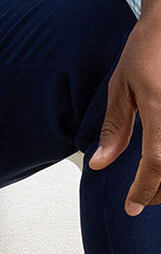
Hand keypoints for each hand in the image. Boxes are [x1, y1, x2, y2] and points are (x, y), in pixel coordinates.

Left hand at [88, 0, 160, 214]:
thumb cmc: (148, 46)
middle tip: (140, 197)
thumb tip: (98, 163)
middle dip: (158, 191)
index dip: (144, 191)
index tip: (131, 208)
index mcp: (160, 106)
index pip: (157, 164)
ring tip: (152, 184)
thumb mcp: (122, 83)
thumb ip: (115, 126)